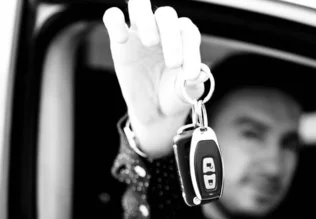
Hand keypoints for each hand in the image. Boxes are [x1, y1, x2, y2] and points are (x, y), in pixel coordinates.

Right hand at [103, 0, 206, 157]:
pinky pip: (113, 17)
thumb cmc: (173, 96)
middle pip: (166, 14)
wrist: (154, 111)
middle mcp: (162, 29)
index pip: (188, 32)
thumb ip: (194, 83)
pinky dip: (115, 20)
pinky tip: (122, 39)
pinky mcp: (119, 40)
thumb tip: (203, 73)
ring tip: (150, 43)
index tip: (191, 76)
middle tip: (173, 64)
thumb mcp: (187, 94)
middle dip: (172, 38)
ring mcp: (140, 31)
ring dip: (146, 21)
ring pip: (140, 5)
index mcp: (183, 38)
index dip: (192, 51)